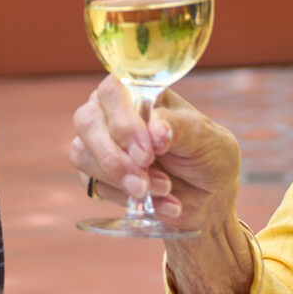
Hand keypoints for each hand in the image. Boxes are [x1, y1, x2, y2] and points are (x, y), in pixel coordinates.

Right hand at [67, 77, 241, 233]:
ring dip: (121, 179)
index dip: (124, 123)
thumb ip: (178, 128)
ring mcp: (99, 142)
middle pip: (87, 121)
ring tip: (163, 189)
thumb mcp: (206, 138)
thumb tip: (155, 132)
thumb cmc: (208, 156)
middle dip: (115, 156)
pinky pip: (92, 183)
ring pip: (83, 154)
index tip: (148, 153)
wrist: (209, 198)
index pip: (112, 91)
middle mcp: (112, 112)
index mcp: (139, 92)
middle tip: (144, 181)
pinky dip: (124, 198)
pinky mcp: (95, 174)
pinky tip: (157, 202)